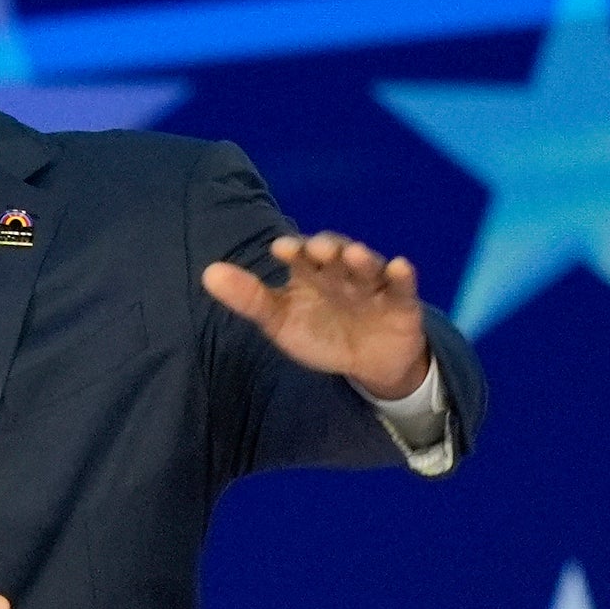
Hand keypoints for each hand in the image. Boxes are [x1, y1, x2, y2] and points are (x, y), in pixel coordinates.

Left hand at [200, 229, 434, 398]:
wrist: (367, 359)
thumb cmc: (320, 331)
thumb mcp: (280, 321)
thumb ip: (248, 299)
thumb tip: (208, 273)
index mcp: (310, 272)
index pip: (299, 255)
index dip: (292, 250)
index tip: (280, 248)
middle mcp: (340, 271)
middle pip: (334, 254)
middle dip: (326, 249)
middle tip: (317, 249)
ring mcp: (371, 284)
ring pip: (367, 266)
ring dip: (362, 258)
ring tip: (353, 253)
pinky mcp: (400, 300)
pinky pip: (402, 285)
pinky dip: (401, 275)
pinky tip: (400, 265)